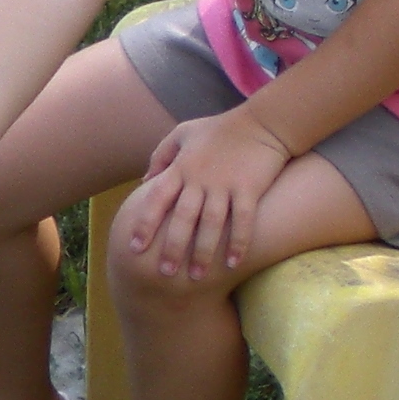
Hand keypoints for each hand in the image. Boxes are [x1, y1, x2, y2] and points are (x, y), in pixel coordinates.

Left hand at [119, 108, 295, 279]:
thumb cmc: (220, 130)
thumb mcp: (183, 133)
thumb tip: (144, 181)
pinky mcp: (250, 188)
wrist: (263, 122)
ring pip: (210, 224)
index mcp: (181, 167)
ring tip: (197, 276)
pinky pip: (243, 220)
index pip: (156, 199)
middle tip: (165, 273)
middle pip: (182, 218)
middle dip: (172, 247)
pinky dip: (238, 242)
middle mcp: (200, 179)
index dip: (145, 224)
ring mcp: (225, 184)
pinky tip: (233, 263)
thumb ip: (161, 156)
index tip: (135, 248)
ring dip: (203, 252)